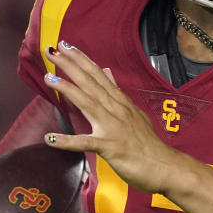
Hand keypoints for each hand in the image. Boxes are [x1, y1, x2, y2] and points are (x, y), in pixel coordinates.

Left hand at [42, 41, 176, 193]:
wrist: (164, 166)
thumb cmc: (148, 143)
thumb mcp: (134, 112)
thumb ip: (118, 93)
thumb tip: (107, 72)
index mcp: (120, 102)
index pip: (99, 75)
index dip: (82, 60)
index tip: (66, 46)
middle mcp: (116, 110)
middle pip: (91, 83)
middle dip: (71, 65)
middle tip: (52, 50)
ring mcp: (113, 127)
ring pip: (87, 104)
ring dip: (67, 90)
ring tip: (49, 78)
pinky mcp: (110, 147)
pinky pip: (86, 143)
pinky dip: (67, 141)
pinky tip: (50, 138)